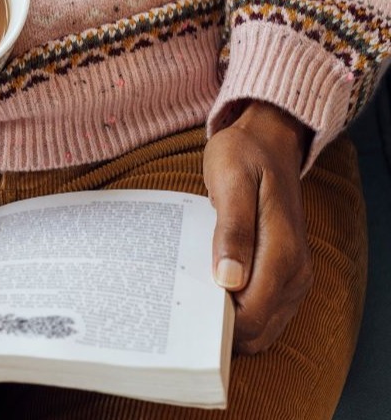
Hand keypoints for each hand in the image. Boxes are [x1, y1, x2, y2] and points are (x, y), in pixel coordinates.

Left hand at [203, 101, 312, 353]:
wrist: (268, 143)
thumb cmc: (244, 157)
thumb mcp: (231, 182)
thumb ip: (232, 230)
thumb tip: (228, 280)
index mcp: (282, 252)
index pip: (252, 314)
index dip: (218, 326)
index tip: (182, 316)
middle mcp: (295, 272)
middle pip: (256, 329)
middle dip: (217, 330)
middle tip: (177, 313)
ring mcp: (292, 277)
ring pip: (260, 327)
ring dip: (225, 325)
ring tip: (188, 306)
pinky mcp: (284, 276)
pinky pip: (262, 313)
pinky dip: (235, 314)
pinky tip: (205, 298)